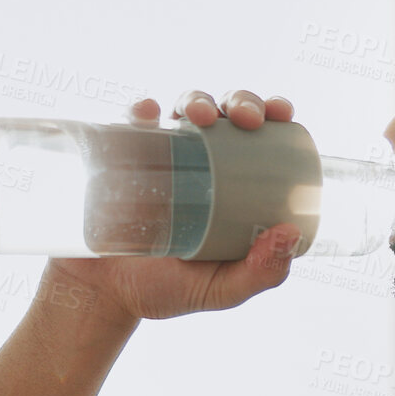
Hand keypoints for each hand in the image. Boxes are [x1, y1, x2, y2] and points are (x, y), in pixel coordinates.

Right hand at [43, 89, 302, 320]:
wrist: (103, 295)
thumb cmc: (168, 289)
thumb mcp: (222, 289)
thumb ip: (261, 273)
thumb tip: (290, 233)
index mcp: (233, 183)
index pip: (261, 137)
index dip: (274, 113)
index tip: (282, 114)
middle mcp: (200, 160)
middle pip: (227, 114)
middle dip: (242, 101)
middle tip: (248, 119)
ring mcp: (160, 154)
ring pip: (183, 108)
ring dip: (197, 100)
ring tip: (201, 117)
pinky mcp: (119, 155)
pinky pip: (130, 122)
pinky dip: (141, 110)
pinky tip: (150, 114)